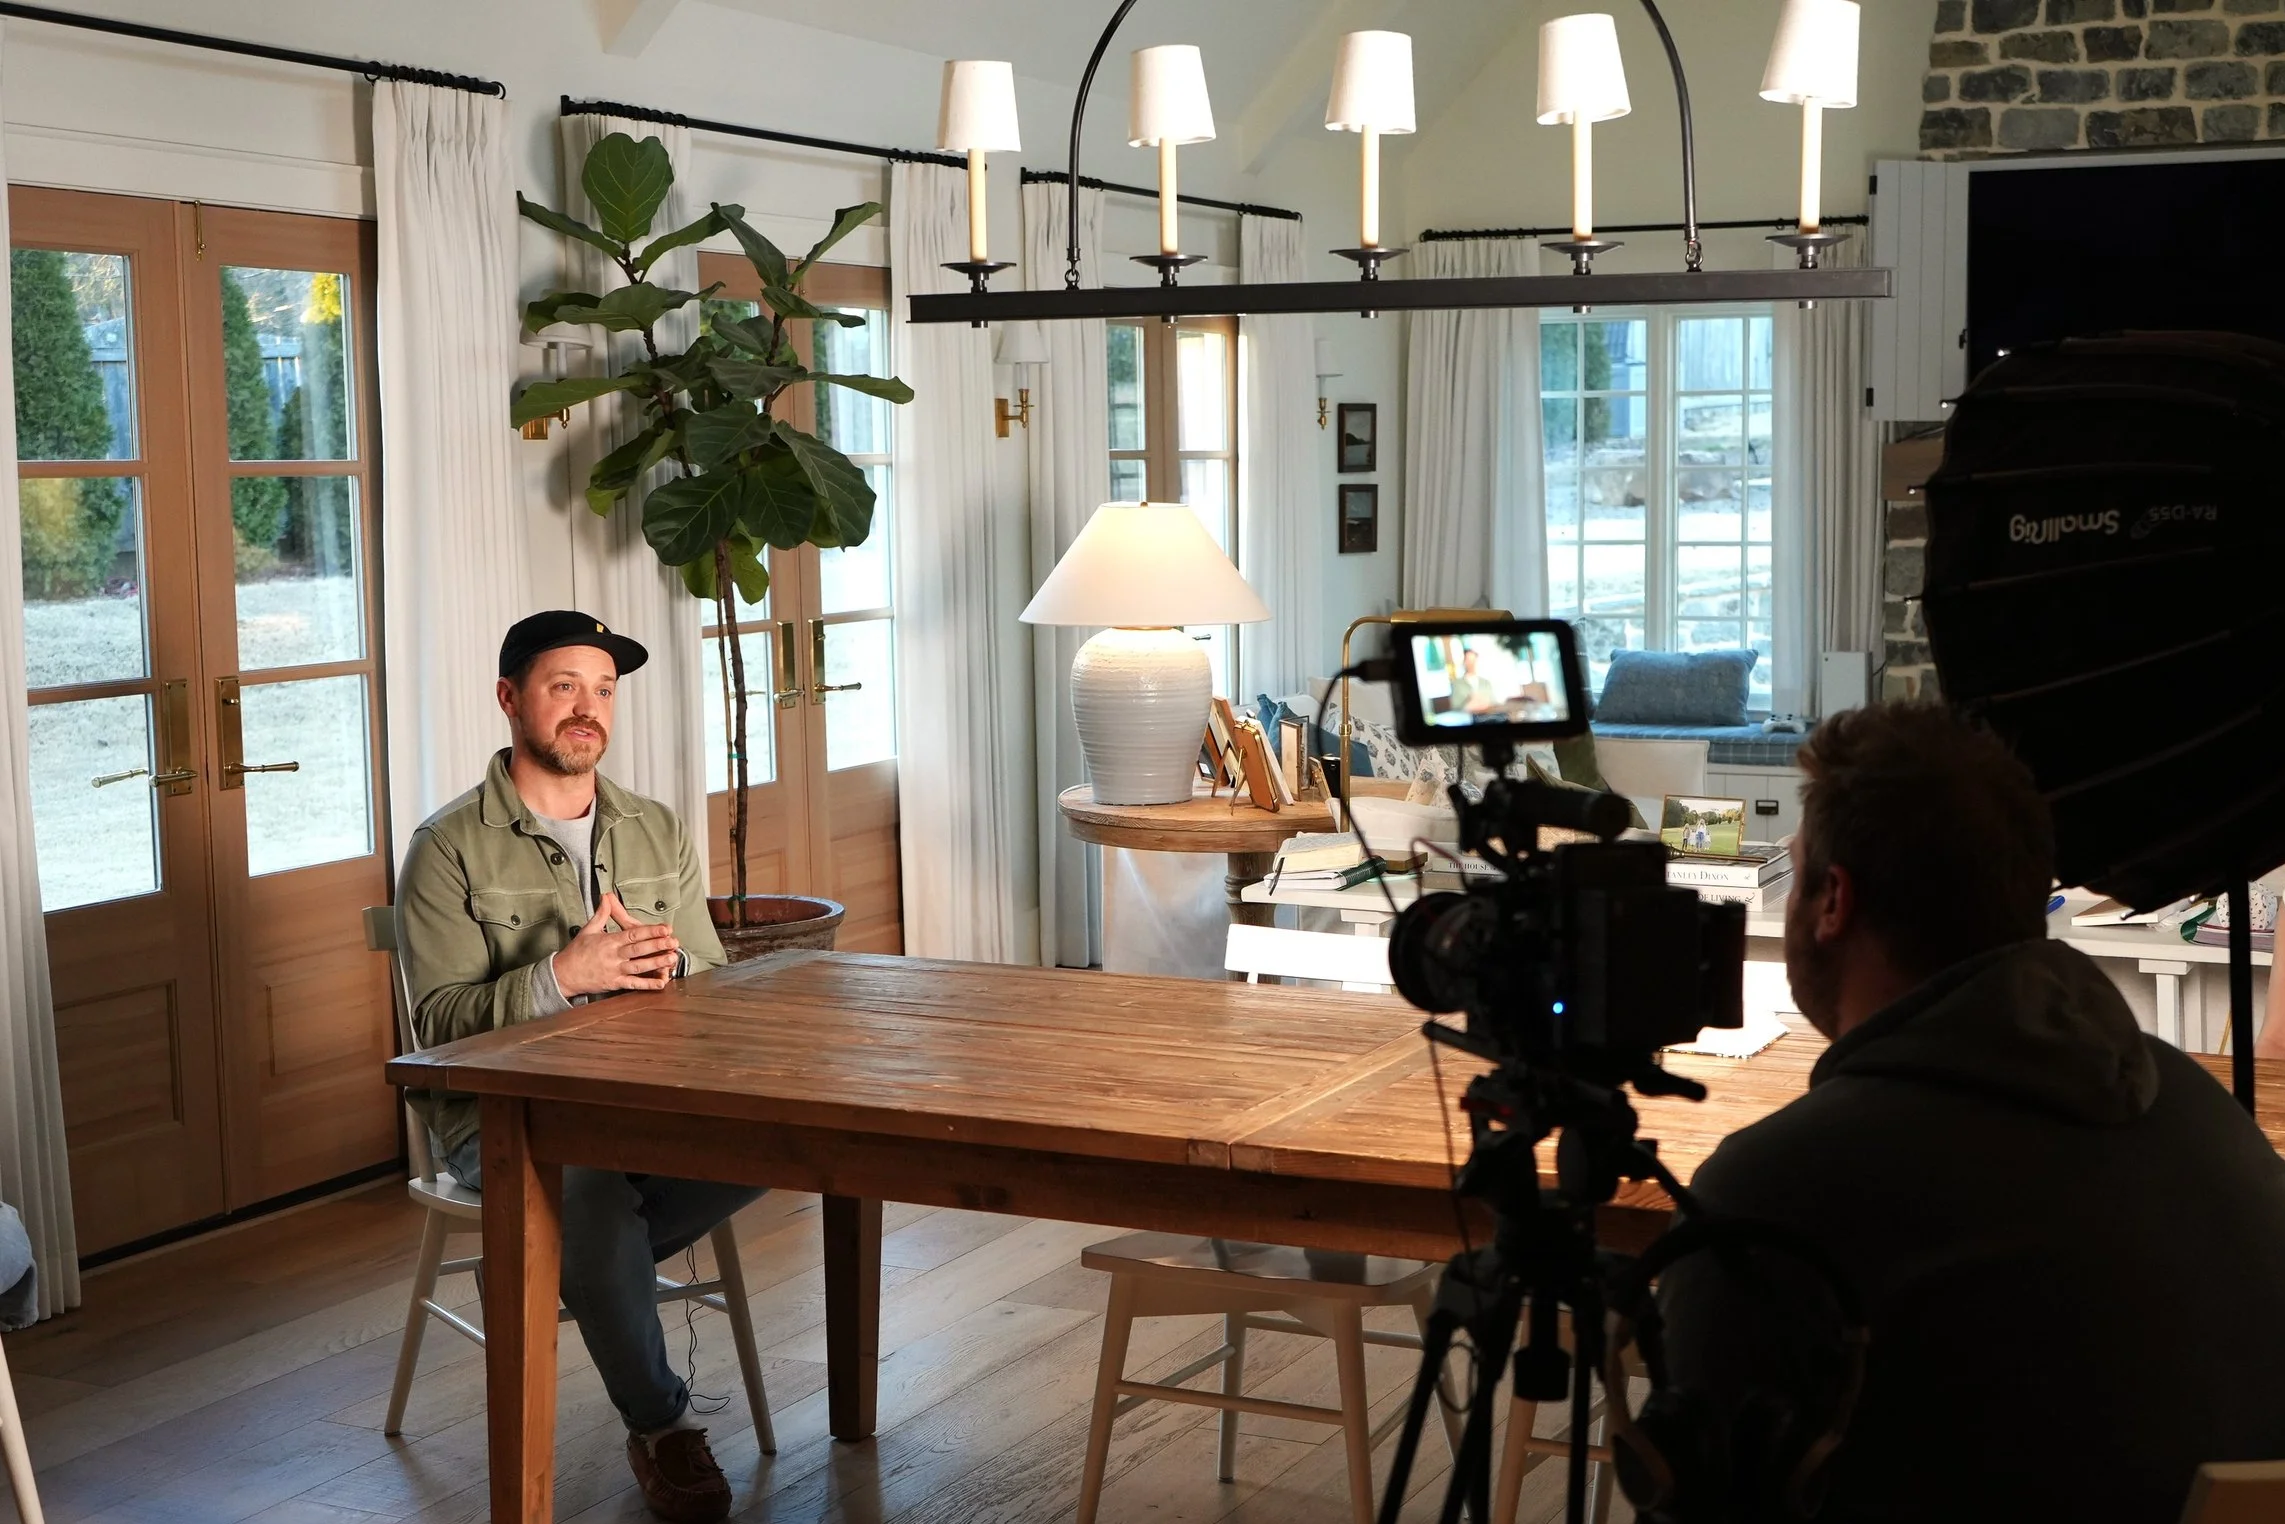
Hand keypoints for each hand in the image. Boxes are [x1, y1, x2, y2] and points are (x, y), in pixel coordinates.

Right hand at [551, 893, 681, 997]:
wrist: (563, 974)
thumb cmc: (576, 952)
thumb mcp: (588, 929)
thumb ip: (602, 913)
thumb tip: (606, 897)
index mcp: (609, 941)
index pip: (633, 934)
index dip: (650, 931)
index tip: (665, 928)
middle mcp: (613, 956)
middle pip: (638, 949)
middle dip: (657, 945)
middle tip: (674, 941)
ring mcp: (614, 971)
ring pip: (638, 966)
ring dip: (656, 963)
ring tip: (671, 959)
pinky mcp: (614, 984)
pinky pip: (633, 984)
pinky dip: (647, 984)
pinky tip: (661, 983)